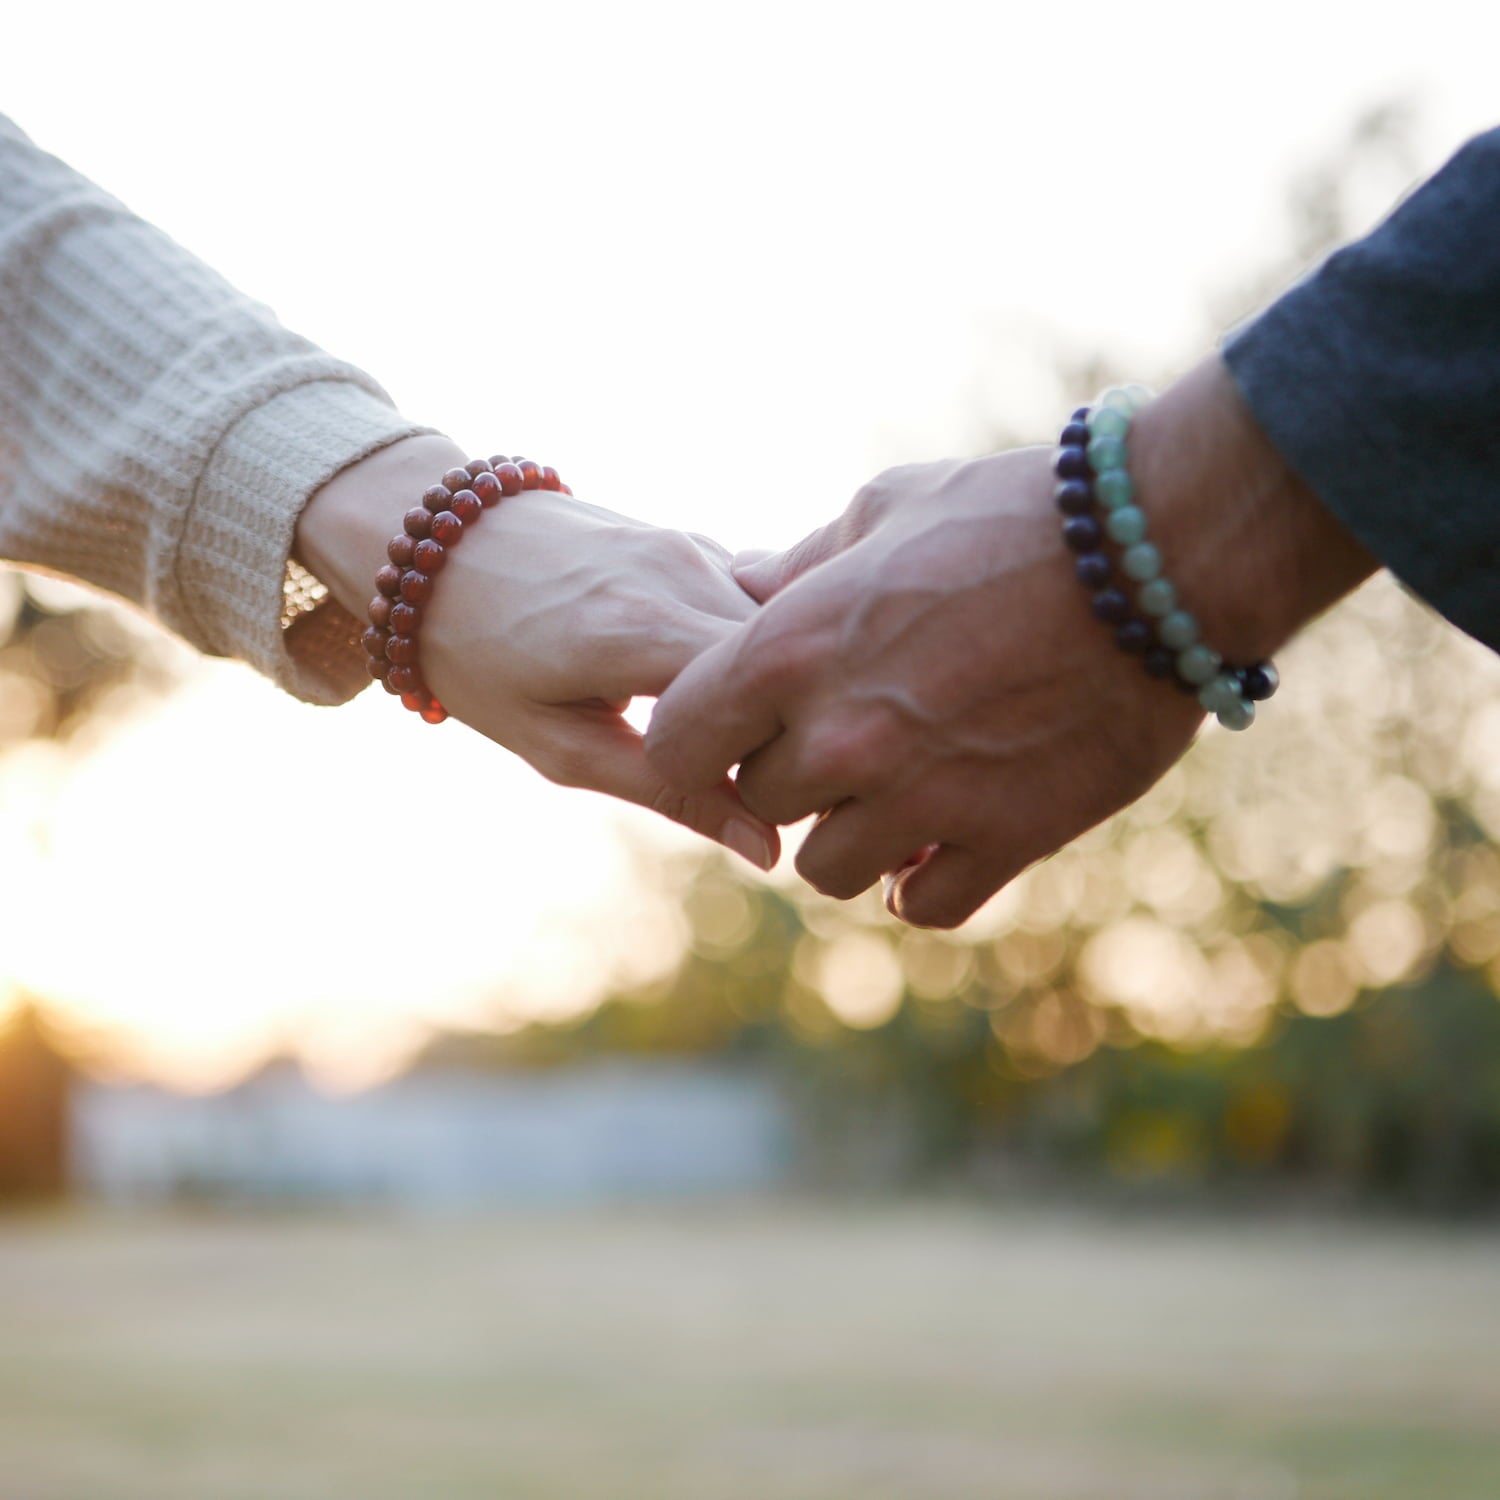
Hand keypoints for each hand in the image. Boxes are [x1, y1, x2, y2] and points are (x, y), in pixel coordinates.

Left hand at [295, 435, 778, 870]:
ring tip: (736, 736)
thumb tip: (766, 848)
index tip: (784, 804)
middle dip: (793, 726)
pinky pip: (752, 604)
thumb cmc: (478, 657)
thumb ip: (669, 792)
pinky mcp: (692, 539)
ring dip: (774, 688)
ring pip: (780, 633)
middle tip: (770, 782)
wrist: (431, 546)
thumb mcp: (560, 745)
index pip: (774, 699)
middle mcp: (681, 572)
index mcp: (642, 630)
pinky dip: (749, 651)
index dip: (791, 757)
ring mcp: (691, 545)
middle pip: (790, 665)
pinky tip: (715, 685)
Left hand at [645, 356, 1373, 925]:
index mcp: (792, 648)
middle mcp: (842, 736)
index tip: (732, 733)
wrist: (1160, 552)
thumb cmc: (1013, 514)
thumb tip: (743, 581)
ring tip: (895, 796)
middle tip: (843, 745)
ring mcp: (922, 795)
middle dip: (793, 778)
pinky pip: (923, 906)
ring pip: (829, 871)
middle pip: (763, 804)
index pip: (678, 739)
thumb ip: (801, 564)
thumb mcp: (888, 509)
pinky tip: (939, 847)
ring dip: (853, 839)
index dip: (697, 741)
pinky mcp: (1005, 837)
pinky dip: (922, 886)